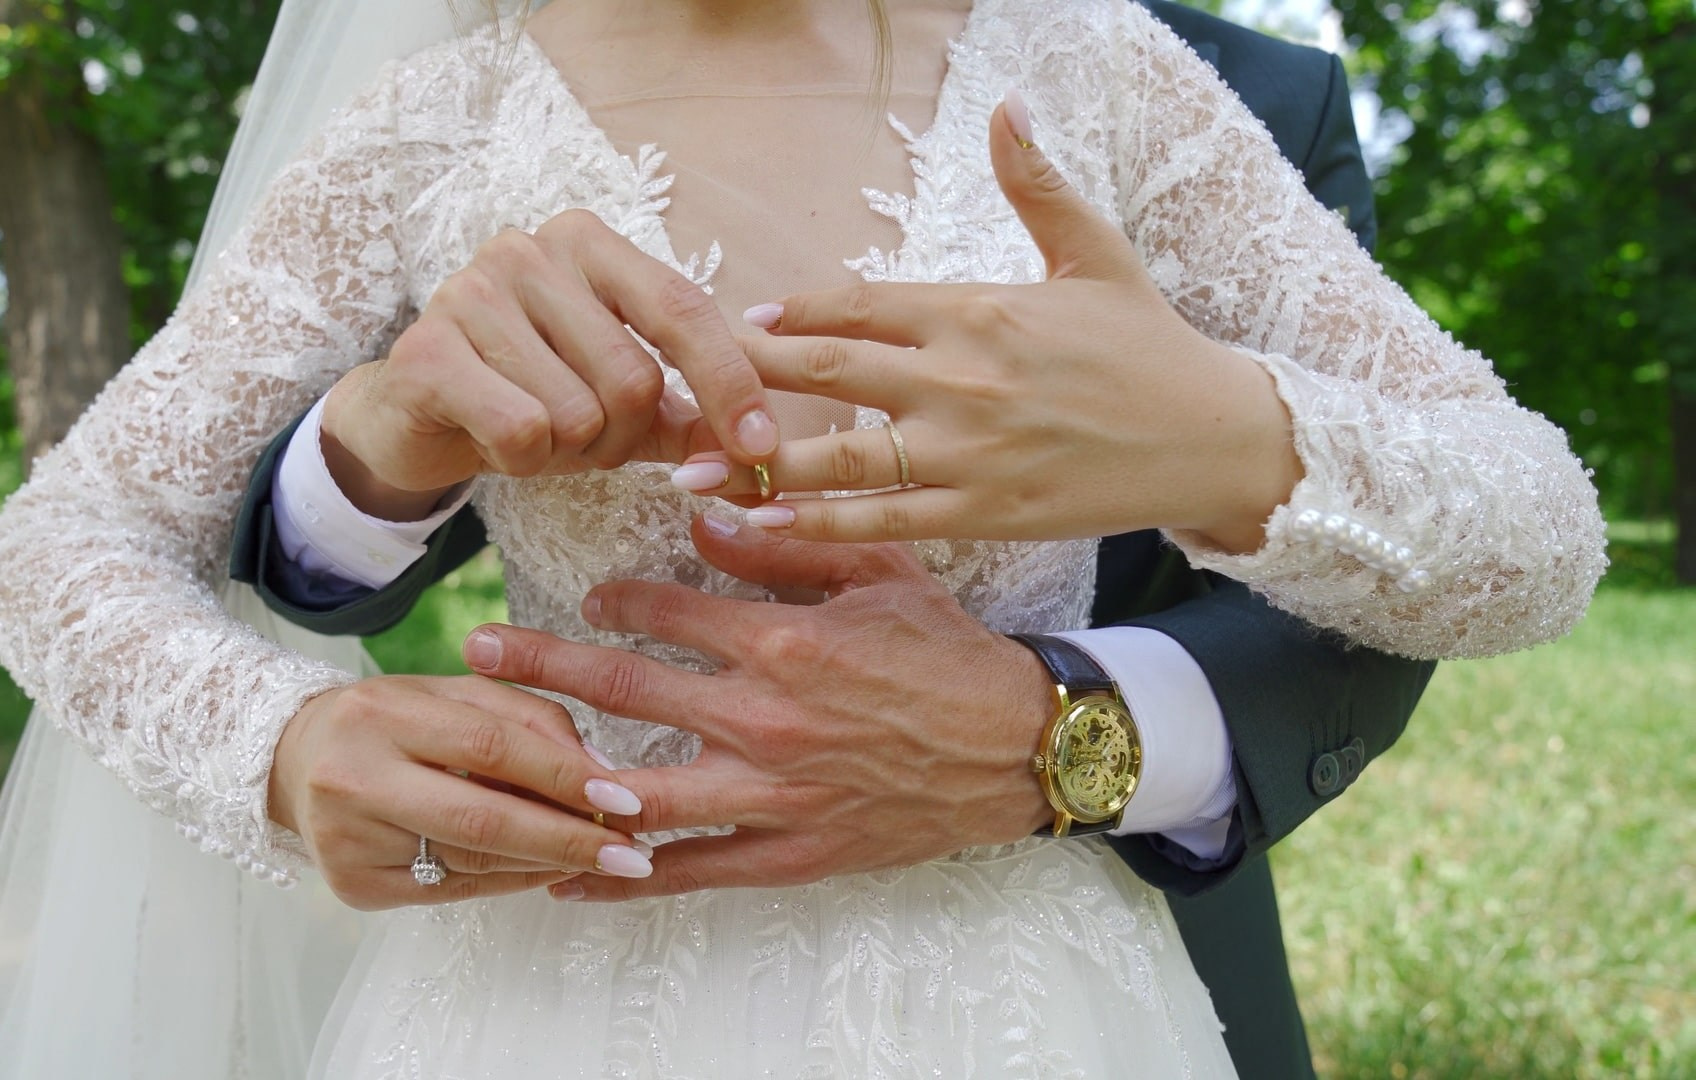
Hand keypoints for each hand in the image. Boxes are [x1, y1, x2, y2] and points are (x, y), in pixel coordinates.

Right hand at [268, 675, 654, 909]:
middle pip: (482, 818)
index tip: (626, 798)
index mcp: (382, 714)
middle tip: (632, 854)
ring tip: (602, 860)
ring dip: (547, 863)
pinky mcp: (353, 887)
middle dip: (568, 839)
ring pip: (472, 862)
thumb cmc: (391, 721)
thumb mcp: (452, 694)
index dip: (564, 775)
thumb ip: (529, 717)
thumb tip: (600, 772)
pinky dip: (509, 881)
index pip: (491, 746)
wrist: (294, 759)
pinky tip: (548, 871)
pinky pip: (453, 890)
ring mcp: (348, 840)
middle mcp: (355, 778)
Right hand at [318, 209, 778, 520]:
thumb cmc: (533, 396)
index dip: (730, 384)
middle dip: (620, 438)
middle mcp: (529, 249)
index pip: (683, 309)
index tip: (762, 449)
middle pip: (634, 380)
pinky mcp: (426, 350)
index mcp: (589, 243)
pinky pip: (524, 431)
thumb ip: (692, 418)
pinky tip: (490, 436)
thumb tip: (762, 458)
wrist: (415, 416)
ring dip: (566, 451)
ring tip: (530, 428)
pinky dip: (520, 459)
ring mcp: (471, 290)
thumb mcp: (622, 405)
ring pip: (579, 414)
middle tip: (581, 437)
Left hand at [459, 516, 1057, 901]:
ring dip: (563, 771)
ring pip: (640, 790)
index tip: (590, 598)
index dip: (614, 600)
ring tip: (499, 759)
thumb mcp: (878, 573)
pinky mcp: (790, 852)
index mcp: (782, 641)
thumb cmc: (949, 653)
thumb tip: (702, 511)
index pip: (665, 613)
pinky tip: (566, 875)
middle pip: (626, 689)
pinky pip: (693, 872)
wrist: (1019, 747)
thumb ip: (784, 545)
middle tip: (478, 650)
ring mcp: (773, 793)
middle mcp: (764, 718)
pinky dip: (625, 879)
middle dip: (544, 664)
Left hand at [668, 97, 1300, 553]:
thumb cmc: (1149, 344)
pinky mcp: (985, 514)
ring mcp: (969, 452)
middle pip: (825, 372)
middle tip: (675, 386)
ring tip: (687, 469)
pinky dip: (818, 524)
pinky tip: (763, 523)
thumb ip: (1036, 181)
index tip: (738, 320)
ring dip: (757, 461)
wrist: (1215, 437)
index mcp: (976, 308)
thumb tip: (1009, 103)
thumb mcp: (1096, 251)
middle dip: (742, 378)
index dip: (789, 313)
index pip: (855, 303)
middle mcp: (961, 378)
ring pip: (839, 456)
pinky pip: (883, 520)